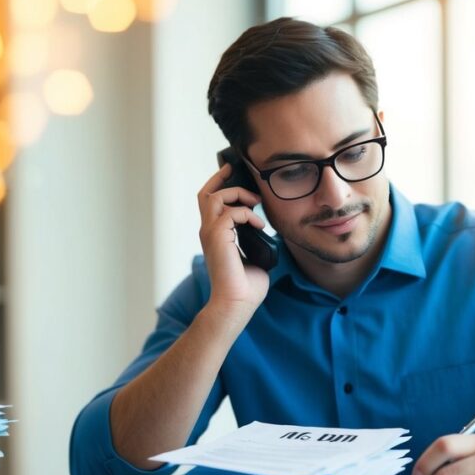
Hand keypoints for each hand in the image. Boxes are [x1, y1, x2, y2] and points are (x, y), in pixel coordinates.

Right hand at [196, 164, 269, 317]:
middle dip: (221, 179)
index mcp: (214, 236)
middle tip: (236, 170)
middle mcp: (208, 232)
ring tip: (256, 204)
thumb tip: (267, 233)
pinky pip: (231, 212)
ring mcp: (210, 234)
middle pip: (206, 194)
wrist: (236, 304)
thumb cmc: (245, 288)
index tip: (232, 175)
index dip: (219, 186)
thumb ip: (255, 242)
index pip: (210, 204)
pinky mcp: (217, 238)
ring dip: (238, 195)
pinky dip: (248, 214)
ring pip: (216, 197)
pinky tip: (259, 226)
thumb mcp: (254, 257)